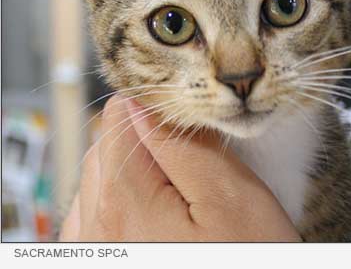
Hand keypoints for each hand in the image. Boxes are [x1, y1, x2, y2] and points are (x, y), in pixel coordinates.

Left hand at [59, 95, 300, 241]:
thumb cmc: (249, 258)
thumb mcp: (231, 196)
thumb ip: (183, 146)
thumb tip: (145, 105)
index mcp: (124, 206)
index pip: (119, 119)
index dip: (159, 109)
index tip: (191, 122)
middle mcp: (95, 232)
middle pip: (105, 148)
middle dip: (147, 142)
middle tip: (196, 162)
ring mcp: (94, 252)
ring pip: (99, 179)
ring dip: (135, 172)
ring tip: (182, 193)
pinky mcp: (101, 262)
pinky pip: (96, 214)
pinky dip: (124, 201)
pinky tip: (160, 213)